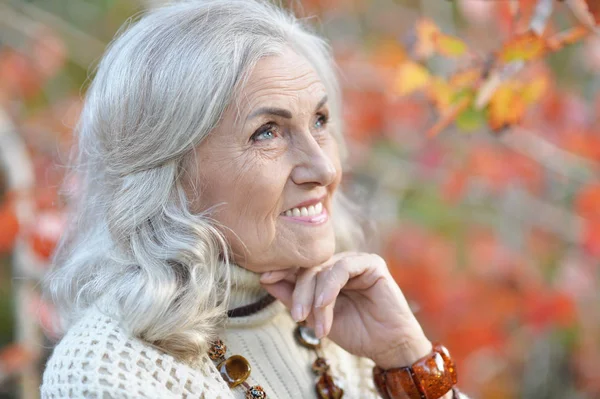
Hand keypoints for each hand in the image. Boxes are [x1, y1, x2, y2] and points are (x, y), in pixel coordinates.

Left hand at [259, 252, 432, 368]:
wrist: (387, 345)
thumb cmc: (354, 331)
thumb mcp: (315, 317)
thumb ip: (293, 297)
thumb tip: (264, 279)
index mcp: (325, 274)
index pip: (300, 267)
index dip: (282, 270)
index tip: (265, 278)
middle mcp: (339, 264)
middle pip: (309, 268)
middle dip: (299, 292)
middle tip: (297, 316)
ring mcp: (355, 261)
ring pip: (324, 268)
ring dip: (315, 296)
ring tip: (313, 320)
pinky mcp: (371, 263)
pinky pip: (343, 268)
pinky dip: (330, 287)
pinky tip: (324, 304)